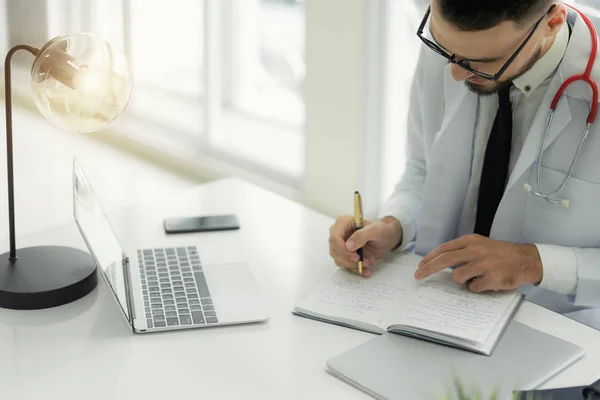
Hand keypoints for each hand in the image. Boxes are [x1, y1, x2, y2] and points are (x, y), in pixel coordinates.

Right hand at [329, 216, 402, 276]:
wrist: (387, 237)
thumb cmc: (381, 229)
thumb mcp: (375, 230)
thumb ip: (362, 235)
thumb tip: (348, 246)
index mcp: (342, 223)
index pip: (334, 239)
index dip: (343, 250)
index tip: (356, 257)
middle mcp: (339, 234)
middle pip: (334, 251)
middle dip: (349, 260)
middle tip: (365, 261)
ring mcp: (341, 245)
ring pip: (339, 260)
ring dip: (354, 265)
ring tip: (369, 261)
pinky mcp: (345, 254)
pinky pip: (345, 265)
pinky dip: (356, 269)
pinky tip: (366, 269)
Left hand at [415, 234, 542, 291]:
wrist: (526, 259)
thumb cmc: (500, 254)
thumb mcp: (480, 245)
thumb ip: (461, 252)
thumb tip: (439, 262)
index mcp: (470, 241)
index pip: (444, 249)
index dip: (429, 258)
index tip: (420, 266)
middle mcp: (475, 250)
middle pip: (444, 260)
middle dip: (428, 269)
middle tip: (418, 276)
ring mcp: (484, 264)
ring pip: (458, 277)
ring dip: (462, 281)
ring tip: (475, 277)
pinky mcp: (492, 278)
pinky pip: (474, 287)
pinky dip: (477, 287)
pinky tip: (487, 282)